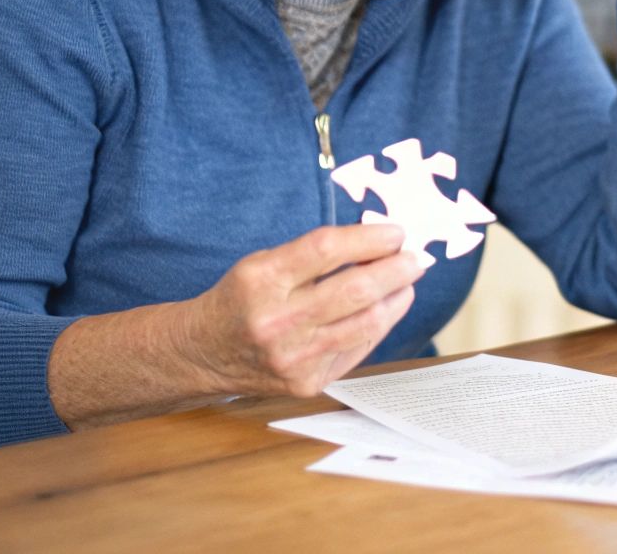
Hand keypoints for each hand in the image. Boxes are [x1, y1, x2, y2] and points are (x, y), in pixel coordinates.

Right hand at [174, 223, 421, 398]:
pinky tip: (384, 309)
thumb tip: (379, 243)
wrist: (201, 354)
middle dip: (396, 270)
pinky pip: (357, 348)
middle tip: (415, 259)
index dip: (369, 238)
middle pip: (355, 289)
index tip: (395, 234)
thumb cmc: (241, 299)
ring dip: (396, 298)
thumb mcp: (264, 262)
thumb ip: (315, 255)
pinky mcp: (306, 383)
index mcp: (262, 280)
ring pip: (366, 323)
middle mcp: (277, 320)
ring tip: (407, 282)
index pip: (327, 249)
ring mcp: (293, 357)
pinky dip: (377, 325)